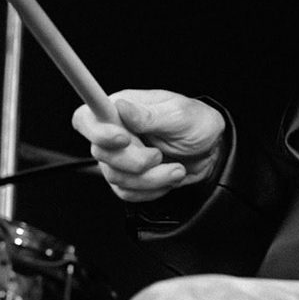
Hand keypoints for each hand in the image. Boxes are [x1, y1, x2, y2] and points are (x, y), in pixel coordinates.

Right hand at [71, 88, 225, 203]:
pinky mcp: (128, 178)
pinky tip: (167, 177)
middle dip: (135, 161)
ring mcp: (120, 157)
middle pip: (101, 153)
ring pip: (115, 177)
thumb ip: (149, 115)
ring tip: (175, 168)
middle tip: (159, 155)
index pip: (86, 118)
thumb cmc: (197, 124)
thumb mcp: (180, 115)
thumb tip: (121, 106)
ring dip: (150, 178)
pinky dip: (151, 190)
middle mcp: (115, 131)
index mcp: (122, 108)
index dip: (97, 132)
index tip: (123, 139)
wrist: (212, 150)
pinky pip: (126, 192)